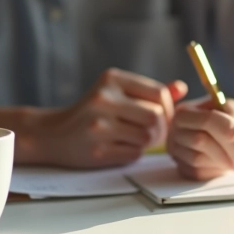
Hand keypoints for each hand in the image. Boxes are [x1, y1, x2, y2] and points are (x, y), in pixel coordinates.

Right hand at [33, 69, 186, 167]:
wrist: (52, 134)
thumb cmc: (92, 112)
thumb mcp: (117, 92)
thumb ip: (149, 91)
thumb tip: (181, 87)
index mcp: (111, 79)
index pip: (159, 93)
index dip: (169, 108)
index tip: (163, 116)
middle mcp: (103, 99)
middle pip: (156, 117)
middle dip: (160, 128)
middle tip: (151, 132)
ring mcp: (98, 126)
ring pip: (147, 137)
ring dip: (147, 142)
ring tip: (133, 138)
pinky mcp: (97, 150)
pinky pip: (134, 154)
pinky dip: (133, 152)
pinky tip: (119, 147)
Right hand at [167, 96, 233, 180]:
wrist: (230, 136)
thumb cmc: (229, 120)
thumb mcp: (233, 112)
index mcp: (184, 111)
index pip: (205, 120)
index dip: (226, 128)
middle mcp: (174, 131)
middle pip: (200, 140)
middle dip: (228, 148)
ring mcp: (176, 151)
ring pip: (199, 158)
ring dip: (225, 160)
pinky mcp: (183, 169)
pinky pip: (199, 172)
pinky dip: (217, 170)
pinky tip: (227, 163)